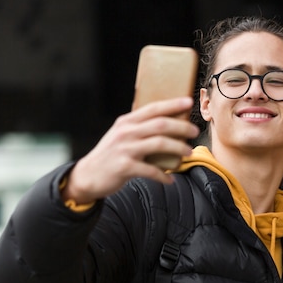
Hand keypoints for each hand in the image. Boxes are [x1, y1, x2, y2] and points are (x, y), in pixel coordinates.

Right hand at [62, 97, 199, 203]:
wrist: (88, 176)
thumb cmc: (110, 155)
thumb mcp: (121, 136)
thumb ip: (139, 129)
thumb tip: (167, 125)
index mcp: (126, 122)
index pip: (153, 108)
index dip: (172, 104)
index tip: (189, 102)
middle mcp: (125, 132)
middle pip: (160, 125)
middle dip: (181, 126)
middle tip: (194, 130)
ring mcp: (125, 149)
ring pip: (159, 144)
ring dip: (178, 148)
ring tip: (189, 152)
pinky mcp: (124, 167)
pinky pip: (150, 170)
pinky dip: (163, 175)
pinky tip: (170, 180)